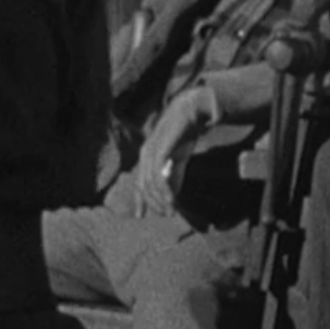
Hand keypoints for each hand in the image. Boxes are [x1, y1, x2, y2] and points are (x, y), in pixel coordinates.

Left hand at [131, 86, 217, 218]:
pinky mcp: (161, 149)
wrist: (190, 112)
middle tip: (164, 214)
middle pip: (143, 185)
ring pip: (150, 182)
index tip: (141, 216)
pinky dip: (164, 190)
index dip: (139, 200)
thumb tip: (171, 196)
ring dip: (160, 199)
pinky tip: (172, 200)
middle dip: (152, 203)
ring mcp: (151, 151)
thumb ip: (172, 175)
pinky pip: (159, 174)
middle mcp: (144, 154)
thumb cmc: (183, 135)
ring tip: (170, 210)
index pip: (139, 182)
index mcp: (146, 157)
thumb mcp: (177, 159)